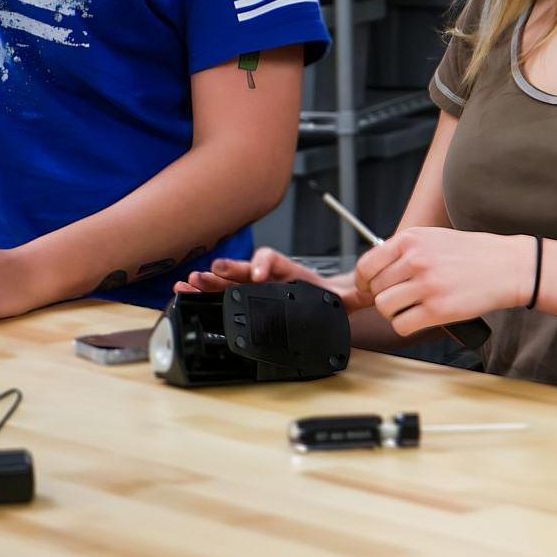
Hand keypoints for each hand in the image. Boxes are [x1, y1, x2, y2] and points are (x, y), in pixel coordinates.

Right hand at [175, 247, 371, 310]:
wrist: (321, 297)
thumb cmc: (328, 295)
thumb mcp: (346, 296)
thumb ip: (357, 294)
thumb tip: (373, 292)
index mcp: (289, 271)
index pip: (273, 259)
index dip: (265, 264)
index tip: (262, 274)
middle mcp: (269, 274)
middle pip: (245, 267)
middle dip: (229, 270)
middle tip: (214, 272)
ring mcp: (254, 284)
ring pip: (229, 279)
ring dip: (209, 280)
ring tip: (190, 281)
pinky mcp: (245, 295)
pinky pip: (221, 292)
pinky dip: (202, 291)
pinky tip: (184, 291)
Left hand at [354, 227, 531, 338]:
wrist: (508, 267)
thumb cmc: (473, 254)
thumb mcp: (434, 239)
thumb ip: (403, 252)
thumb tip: (372, 275)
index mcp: (411, 239)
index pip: (366, 265)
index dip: (364, 281)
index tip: (370, 288)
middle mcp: (416, 259)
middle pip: (375, 289)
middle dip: (385, 296)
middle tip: (403, 297)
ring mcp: (426, 285)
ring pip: (385, 308)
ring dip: (395, 312)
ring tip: (413, 307)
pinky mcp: (437, 309)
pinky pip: (401, 325)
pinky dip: (407, 325)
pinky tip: (422, 317)